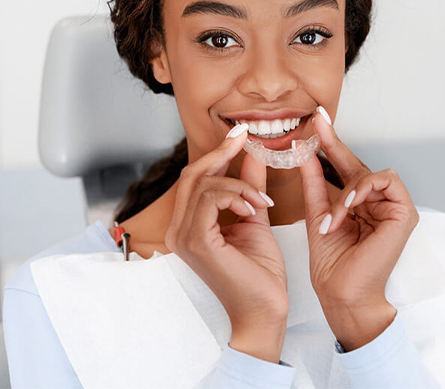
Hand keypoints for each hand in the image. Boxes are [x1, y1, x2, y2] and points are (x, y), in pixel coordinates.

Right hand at [164, 127, 288, 332]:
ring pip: (204, 183)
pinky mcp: (197, 242)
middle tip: (246, 138)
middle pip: (193, 175)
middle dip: (222, 153)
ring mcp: (184, 237)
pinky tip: (254, 209)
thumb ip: (249, 188)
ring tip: (261, 202)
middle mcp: (180, 230)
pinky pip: (211, 198)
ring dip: (239, 184)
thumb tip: (252, 156)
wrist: (265, 310)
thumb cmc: (260, 275)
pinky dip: (237, 195)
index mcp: (190, 226)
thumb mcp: (255, 219)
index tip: (241, 134)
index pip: (196, 179)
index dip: (217, 153)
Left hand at [299, 108, 418, 349]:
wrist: (341, 293)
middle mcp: (378, 203)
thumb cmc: (331, 263)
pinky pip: (386, 182)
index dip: (331, 143)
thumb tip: (305, 151)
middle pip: (359, 165)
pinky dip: (364, 190)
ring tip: (335, 216)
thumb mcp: (317, 213)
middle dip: (335, 145)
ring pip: (371, 173)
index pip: (345, 167)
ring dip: (348, 190)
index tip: (316, 119)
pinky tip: (350, 205)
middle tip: (317, 124)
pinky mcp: (405, 213)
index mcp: (359, 204)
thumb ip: (314, 181)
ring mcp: (394, 208)